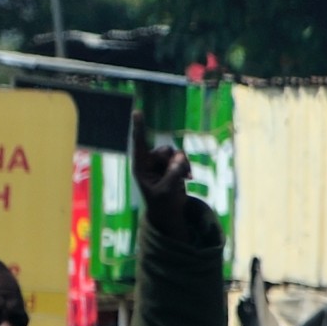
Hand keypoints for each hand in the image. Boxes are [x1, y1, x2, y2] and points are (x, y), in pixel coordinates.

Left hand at [132, 111, 192, 237]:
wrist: (169, 213)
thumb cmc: (162, 204)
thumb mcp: (167, 191)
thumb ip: (173, 173)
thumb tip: (181, 156)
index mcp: (141, 167)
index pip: (139, 144)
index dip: (138, 128)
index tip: (137, 112)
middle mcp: (150, 162)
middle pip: (164, 150)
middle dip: (174, 161)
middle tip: (180, 176)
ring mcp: (161, 163)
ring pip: (175, 153)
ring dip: (182, 164)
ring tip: (185, 178)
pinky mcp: (171, 166)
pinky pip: (182, 159)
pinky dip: (186, 167)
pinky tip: (189, 178)